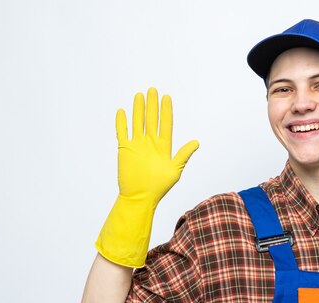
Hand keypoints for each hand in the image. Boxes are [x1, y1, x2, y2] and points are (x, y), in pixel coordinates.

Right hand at [95, 87, 198, 267]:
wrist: (140, 197)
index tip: (167, 97)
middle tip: (153, 90)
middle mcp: (150, 143)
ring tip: (139, 95)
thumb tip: (197, 142)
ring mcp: (137, 145)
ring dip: (138, 109)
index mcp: (163, 146)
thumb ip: (184, 154)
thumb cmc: (159, 186)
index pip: (165, 124)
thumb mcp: (175, 169)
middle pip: (151, 119)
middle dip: (152, 105)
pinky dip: (121, 122)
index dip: (166, 110)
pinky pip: (122, 132)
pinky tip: (122, 111)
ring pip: (137, 122)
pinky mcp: (125, 149)